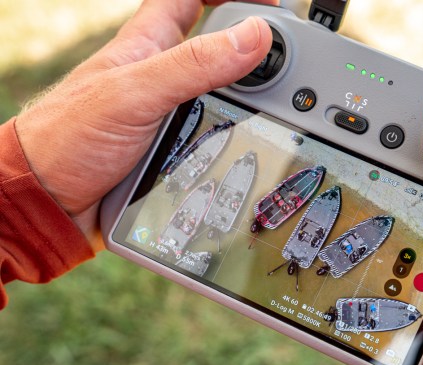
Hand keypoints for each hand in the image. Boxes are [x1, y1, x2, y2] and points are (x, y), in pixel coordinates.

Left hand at [14, 0, 276, 249]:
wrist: (48, 202)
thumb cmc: (68, 140)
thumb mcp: (134, 94)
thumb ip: (193, 65)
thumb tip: (255, 36)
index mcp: (149, 45)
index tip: (271, 2)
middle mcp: (162, 74)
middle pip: (220, 46)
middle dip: (257, 50)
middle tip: (291, 71)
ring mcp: (168, 111)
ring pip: (222, 93)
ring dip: (253, 99)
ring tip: (283, 114)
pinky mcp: (171, 145)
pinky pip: (214, 131)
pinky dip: (237, 134)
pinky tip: (253, 145)